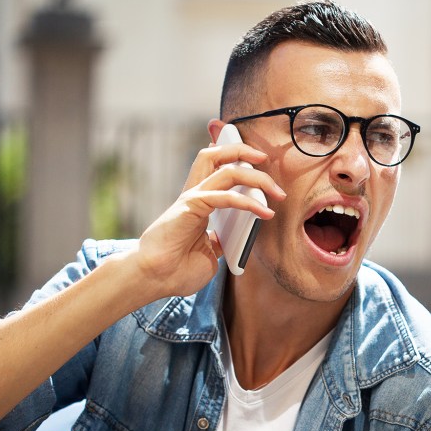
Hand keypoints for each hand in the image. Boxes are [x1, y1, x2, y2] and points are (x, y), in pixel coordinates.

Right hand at [132, 142, 284, 298]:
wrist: (153, 280)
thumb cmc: (176, 270)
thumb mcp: (208, 253)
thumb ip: (220, 241)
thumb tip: (235, 239)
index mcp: (197, 203)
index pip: (214, 168)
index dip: (234, 158)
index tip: (259, 163)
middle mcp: (194, 195)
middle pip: (215, 156)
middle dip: (243, 151)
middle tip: (266, 159)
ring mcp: (192, 199)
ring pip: (226, 170)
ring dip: (257, 177)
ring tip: (277, 191)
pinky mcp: (191, 207)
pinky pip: (226, 197)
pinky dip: (249, 203)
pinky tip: (265, 213)